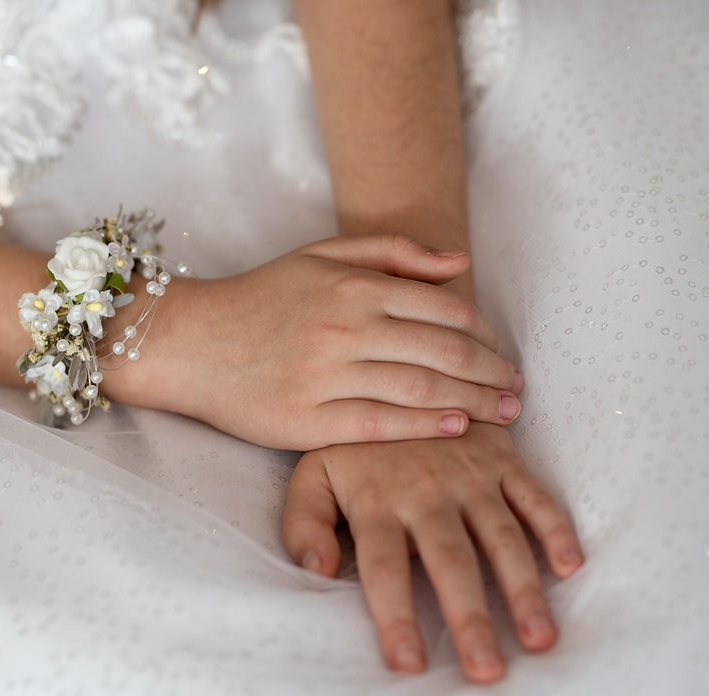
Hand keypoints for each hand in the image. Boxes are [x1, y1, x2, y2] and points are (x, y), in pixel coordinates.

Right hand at [112, 235, 522, 449]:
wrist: (191, 342)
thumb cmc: (262, 298)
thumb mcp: (321, 255)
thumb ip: (393, 254)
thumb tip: (460, 267)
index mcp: (353, 286)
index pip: (444, 310)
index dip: (485, 334)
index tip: (501, 353)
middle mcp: (345, 328)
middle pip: (444, 352)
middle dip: (492, 373)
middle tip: (517, 390)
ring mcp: (327, 375)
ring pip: (421, 389)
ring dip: (474, 402)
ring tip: (504, 414)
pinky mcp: (308, 420)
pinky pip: (381, 424)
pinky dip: (426, 427)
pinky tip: (458, 428)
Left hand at [282, 423, 583, 682]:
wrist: (401, 373)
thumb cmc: (353, 443)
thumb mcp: (313, 474)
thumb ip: (305, 523)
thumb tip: (317, 573)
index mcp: (376, 500)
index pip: (382, 566)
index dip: (394, 615)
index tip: (408, 663)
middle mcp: (425, 490)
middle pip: (449, 560)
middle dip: (469, 617)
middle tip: (486, 669)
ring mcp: (468, 474)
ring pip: (500, 536)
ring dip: (522, 588)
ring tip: (539, 637)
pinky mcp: (501, 459)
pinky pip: (534, 496)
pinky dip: (555, 529)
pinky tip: (570, 568)